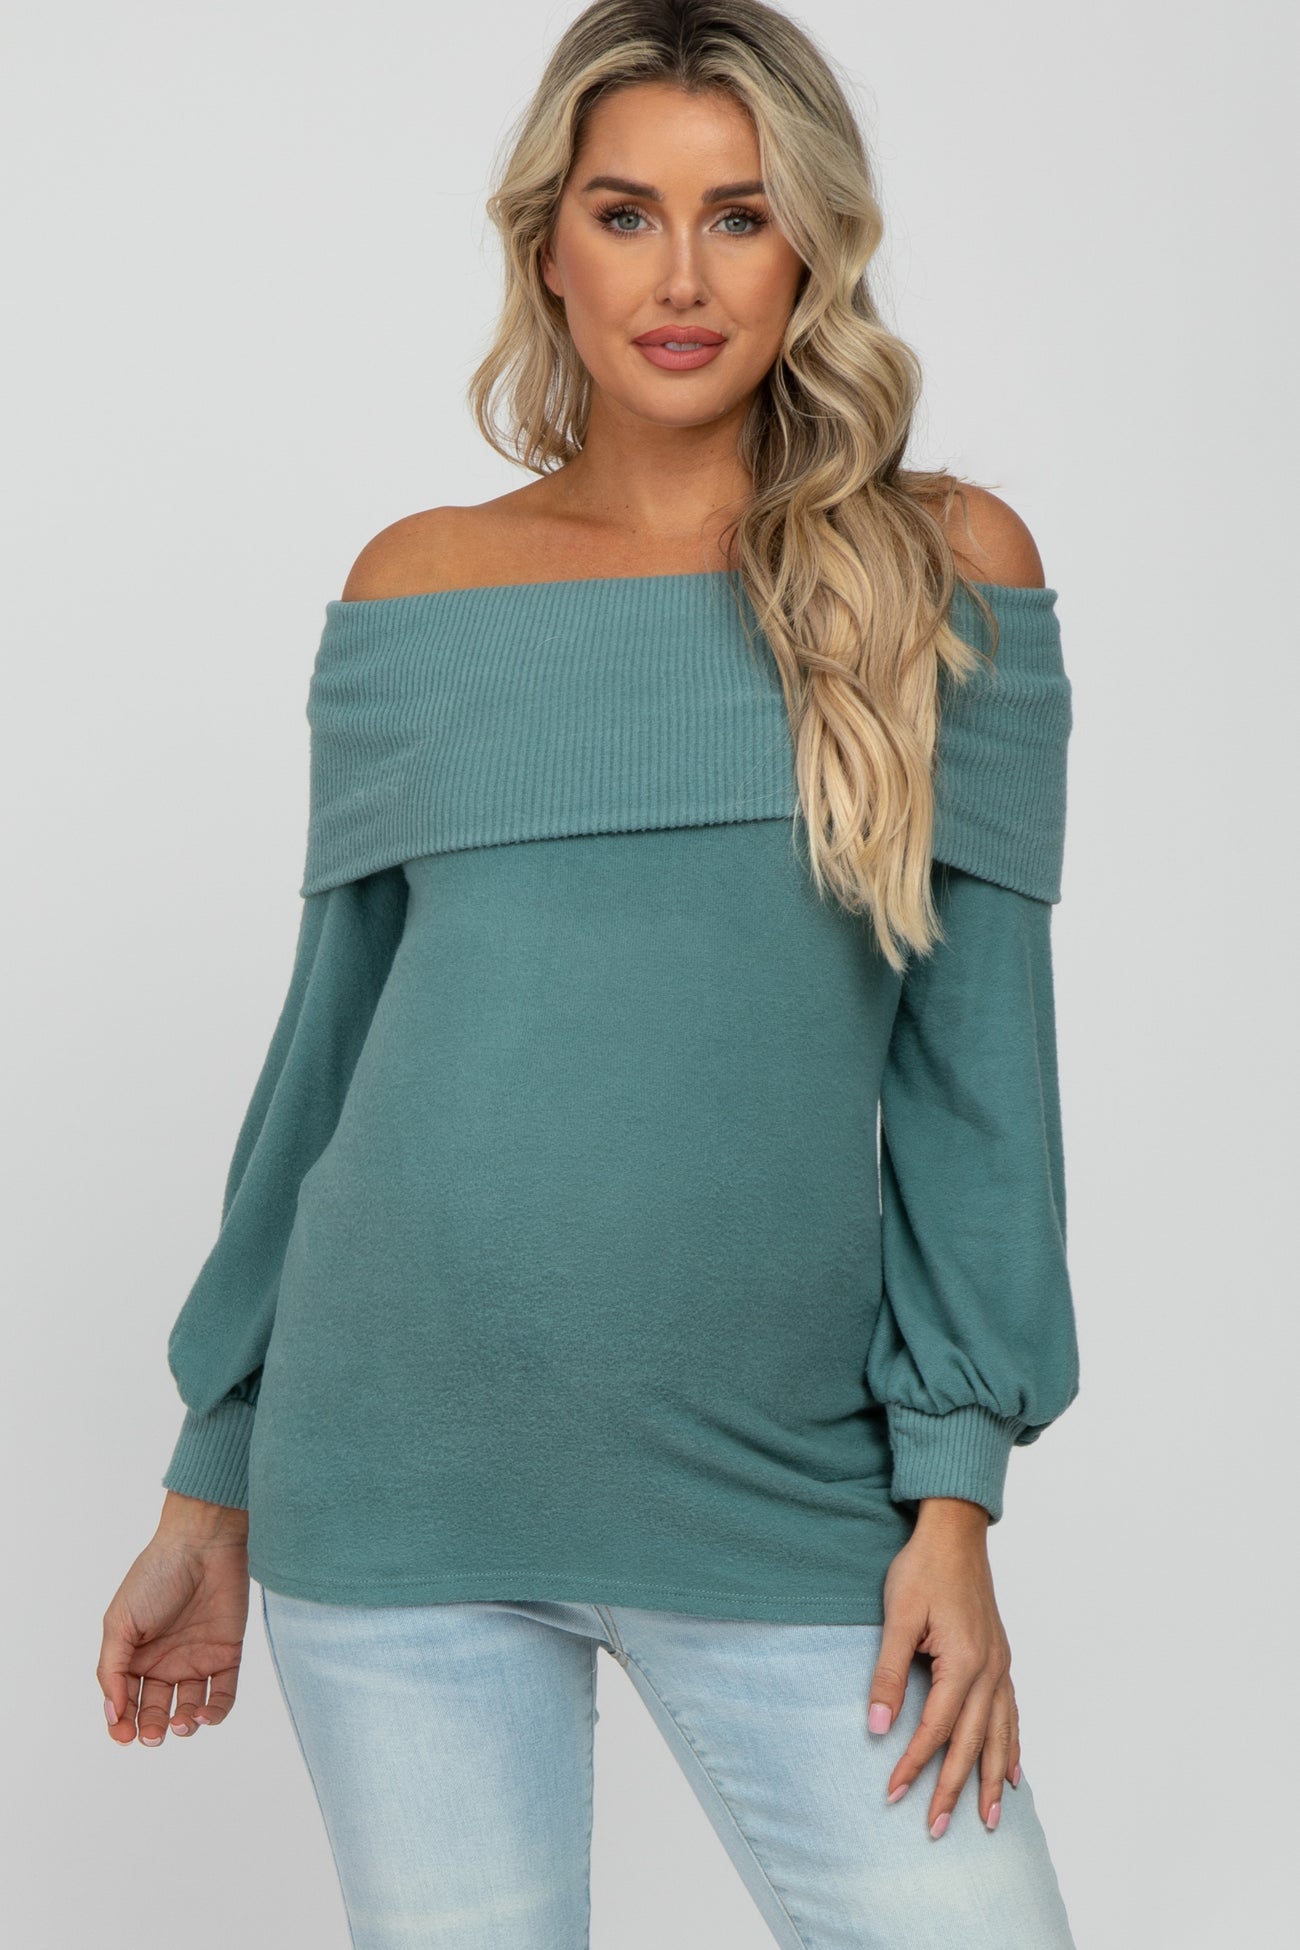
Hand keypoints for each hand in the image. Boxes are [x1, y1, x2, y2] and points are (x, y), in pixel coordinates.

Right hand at [97, 1492, 250, 1745]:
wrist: (202, 1545)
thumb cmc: (155, 1577)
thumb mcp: (120, 1623)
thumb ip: (113, 1670)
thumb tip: (112, 1714)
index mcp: (135, 1656)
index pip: (127, 1703)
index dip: (123, 1724)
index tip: (125, 1736)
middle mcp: (165, 1662)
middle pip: (157, 1710)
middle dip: (153, 1728)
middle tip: (154, 1734)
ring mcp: (197, 1659)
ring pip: (190, 1708)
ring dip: (185, 1724)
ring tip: (181, 1723)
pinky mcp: (227, 1654)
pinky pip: (223, 1694)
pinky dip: (215, 1711)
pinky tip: (204, 1714)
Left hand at [866, 1497, 1020, 1836]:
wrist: (955, 1532)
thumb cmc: (923, 1569)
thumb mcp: (897, 1617)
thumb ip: (888, 1674)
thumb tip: (876, 1727)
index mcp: (963, 1663)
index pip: (935, 1730)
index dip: (913, 1765)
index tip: (893, 1796)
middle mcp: (989, 1671)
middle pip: (971, 1743)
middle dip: (955, 1789)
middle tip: (938, 1829)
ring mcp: (1000, 1666)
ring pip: (999, 1736)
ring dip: (992, 1779)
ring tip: (988, 1819)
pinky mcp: (1000, 1658)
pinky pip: (1012, 1714)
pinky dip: (1012, 1747)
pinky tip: (1013, 1772)